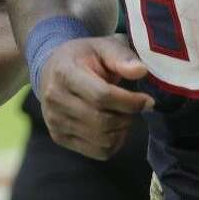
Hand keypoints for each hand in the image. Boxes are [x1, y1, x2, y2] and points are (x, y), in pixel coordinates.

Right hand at [37, 34, 152, 159]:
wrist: (51, 70)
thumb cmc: (82, 57)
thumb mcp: (102, 47)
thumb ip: (122, 57)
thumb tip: (141, 71)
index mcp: (64, 73)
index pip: (101, 96)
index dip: (130, 102)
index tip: (147, 100)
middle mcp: (55, 99)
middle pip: (102, 121)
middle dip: (127, 116)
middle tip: (134, 107)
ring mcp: (54, 121)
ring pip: (103, 140)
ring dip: (122, 130)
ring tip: (122, 114)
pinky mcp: (59, 137)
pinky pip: (98, 152)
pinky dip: (114, 143)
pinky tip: (114, 128)